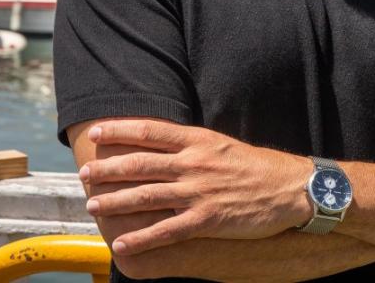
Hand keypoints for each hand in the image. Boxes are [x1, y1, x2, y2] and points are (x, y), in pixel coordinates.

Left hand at [80, 120, 311, 255]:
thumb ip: (193, 145)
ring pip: (146, 196)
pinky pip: (166, 231)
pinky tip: (122, 243)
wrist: (291, 188)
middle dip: (107, 169)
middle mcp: (194, 163)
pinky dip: (141, 238)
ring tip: (92, 206)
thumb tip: (162, 142)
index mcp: (198, 141)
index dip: (120, 131)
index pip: (150, 131)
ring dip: (115, 202)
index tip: (97, 133)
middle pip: (140, 164)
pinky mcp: (208, 220)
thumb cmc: (257, 167)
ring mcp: (199, 192)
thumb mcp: (222, 145)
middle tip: (84, 173)